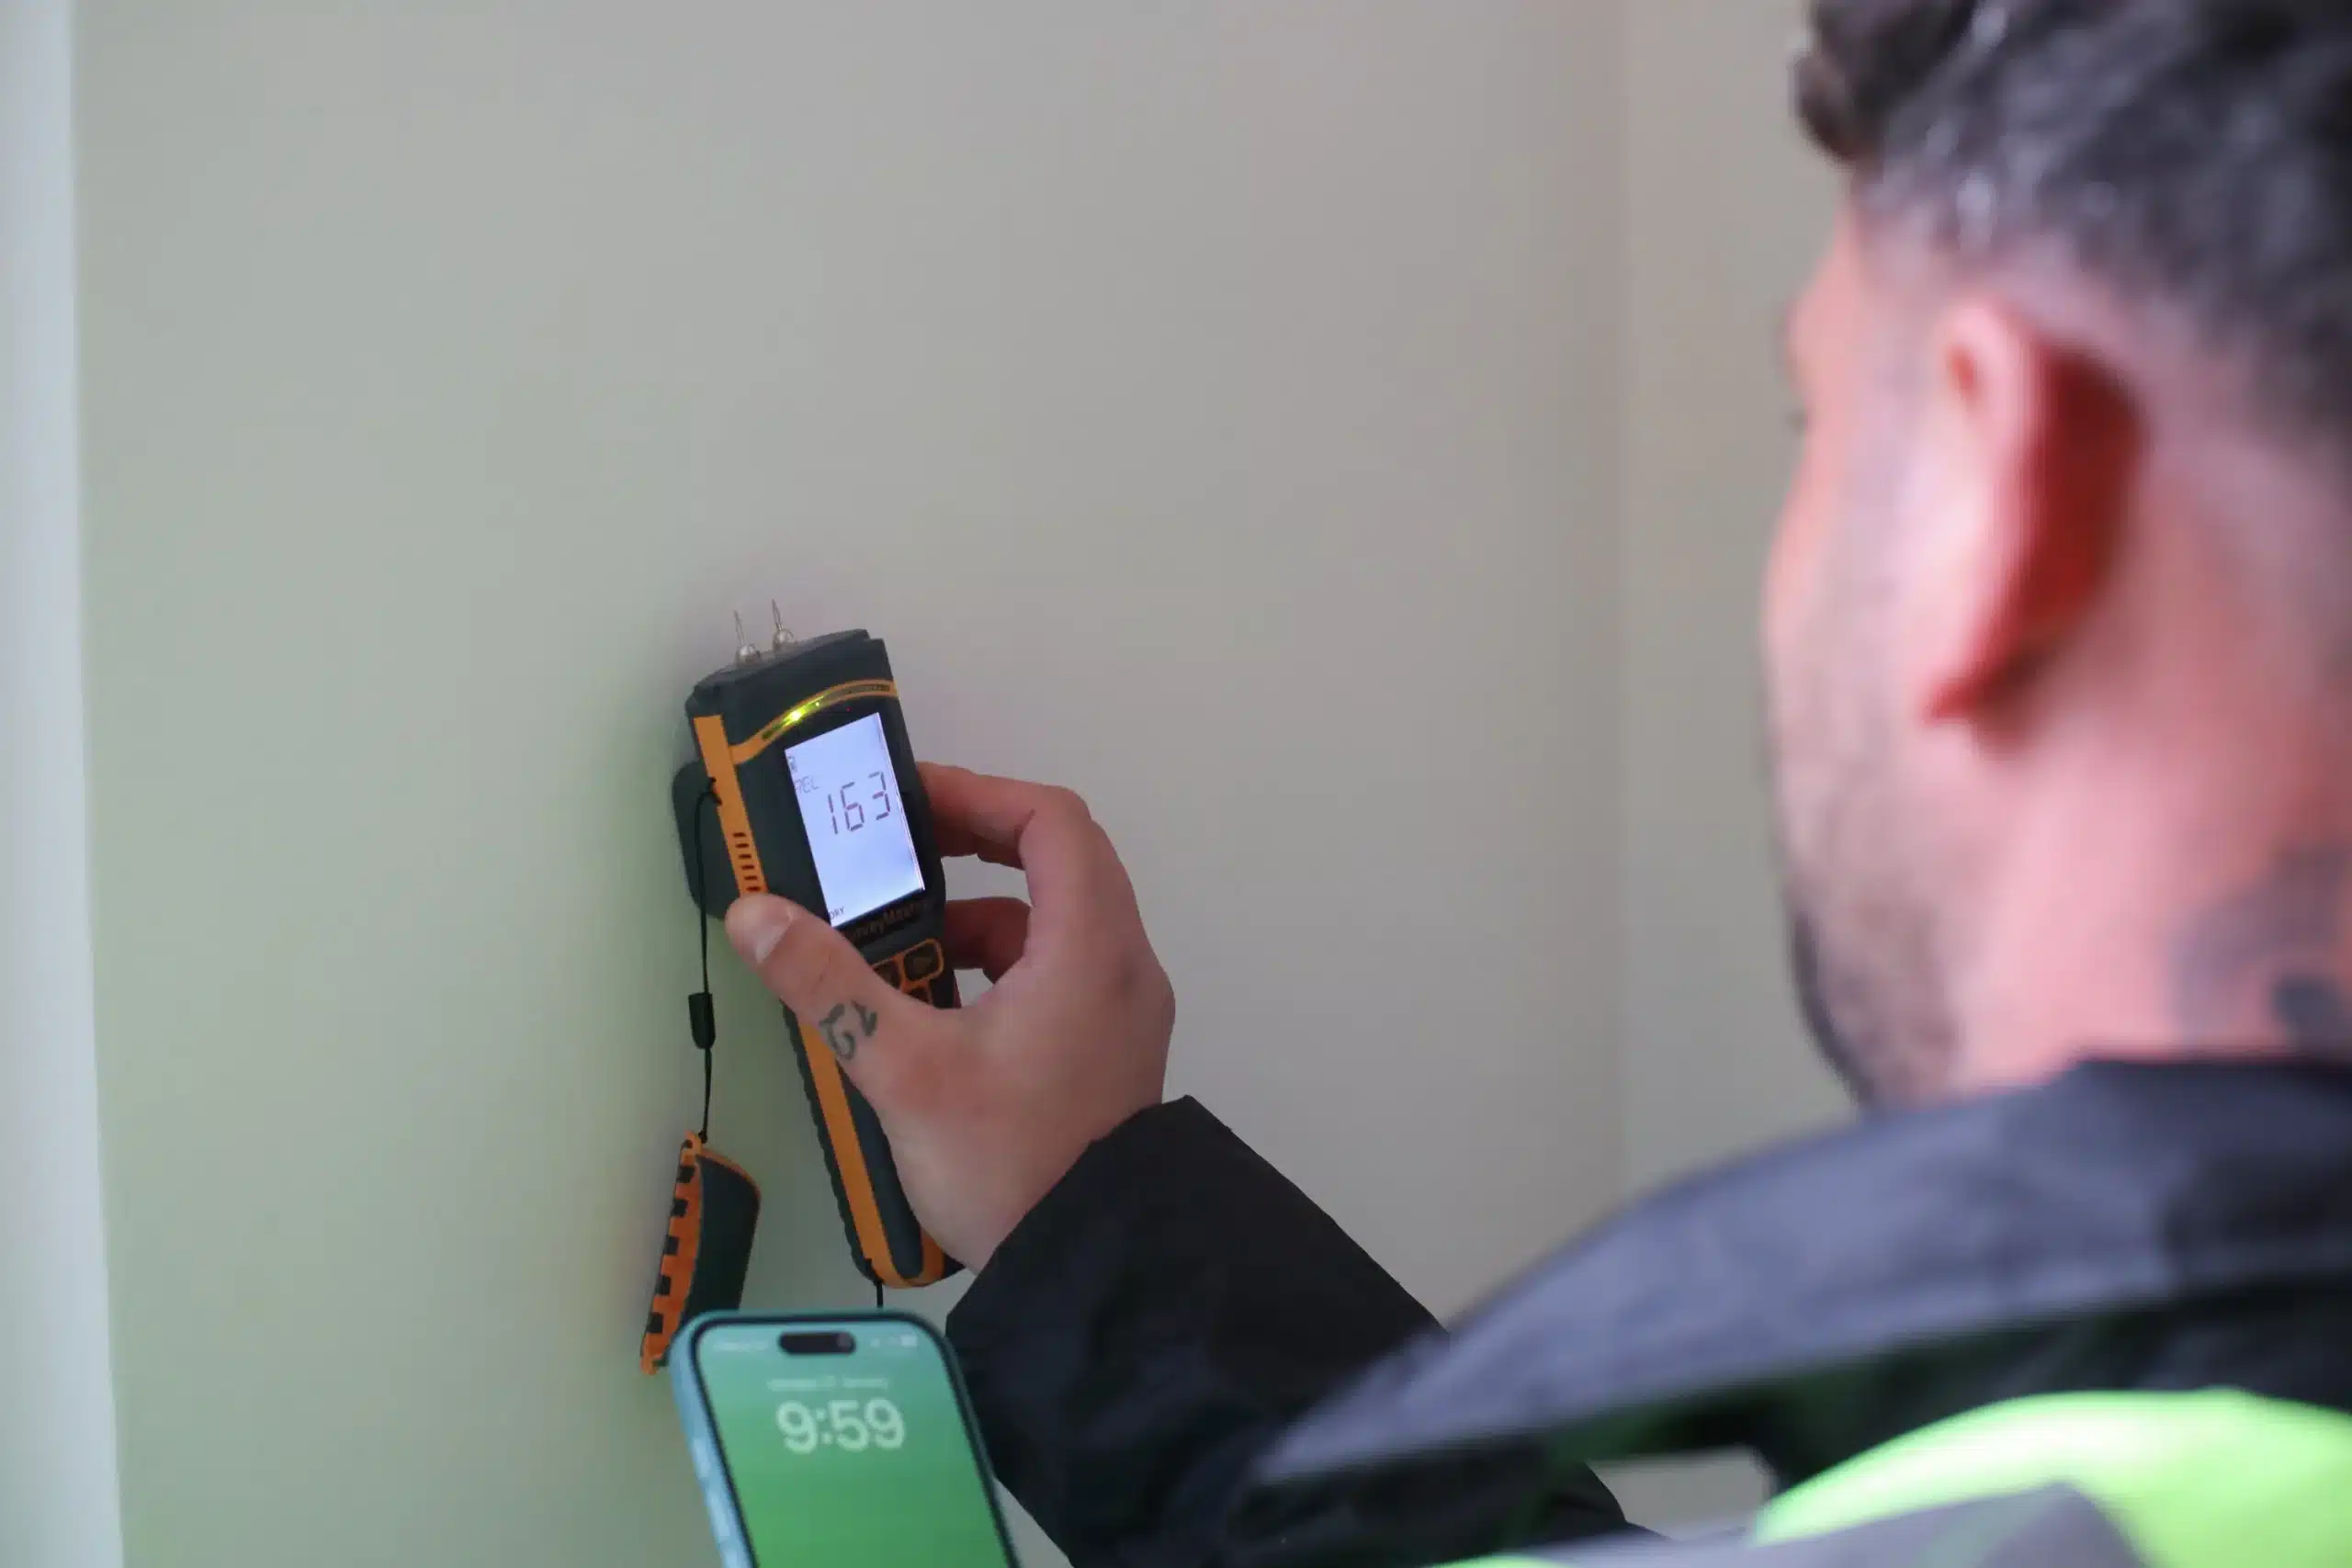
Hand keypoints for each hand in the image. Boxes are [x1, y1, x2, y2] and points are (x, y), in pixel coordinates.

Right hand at [724, 764, 1174, 1269]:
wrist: (1088, 1271)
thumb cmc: (1008, 1162)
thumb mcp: (904, 1069)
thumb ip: (828, 983)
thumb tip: (755, 914)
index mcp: (1091, 948)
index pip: (1050, 822)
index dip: (978, 795)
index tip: (907, 805)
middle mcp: (1123, 966)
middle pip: (1058, 864)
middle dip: (970, 851)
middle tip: (892, 859)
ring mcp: (1123, 1012)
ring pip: (1054, 927)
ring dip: (977, 920)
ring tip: (895, 949)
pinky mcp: (1110, 1053)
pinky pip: (1058, 977)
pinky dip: (998, 971)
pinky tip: (932, 1011)